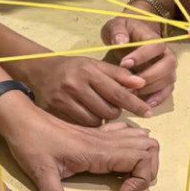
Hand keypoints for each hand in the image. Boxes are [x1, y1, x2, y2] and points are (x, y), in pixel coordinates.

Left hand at [2, 104, 159, 190]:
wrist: (20, 118)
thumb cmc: (30, 143)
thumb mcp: (40, 173)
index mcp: (97, 151)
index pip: (141, 157)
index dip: (142, 178)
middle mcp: (104, 140)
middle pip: (149, 147)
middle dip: (148, 170)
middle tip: (129, 186)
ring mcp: (101, 134)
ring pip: (142, 138)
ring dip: (143, 157)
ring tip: (127, 175)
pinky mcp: (95, 132)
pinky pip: (127, 132)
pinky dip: (132, 145)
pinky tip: (117, 160)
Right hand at [24, 54, 151, 125]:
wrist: (41, 70)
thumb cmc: (74, 68)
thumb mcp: (95, 65)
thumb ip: (119, 75)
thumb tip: (141, 84)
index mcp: (87, 71)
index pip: (117, 92)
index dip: (135, 104)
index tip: (148, 113)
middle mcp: (74, 85)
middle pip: (107, 110)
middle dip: (116, 111)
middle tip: (113, 106)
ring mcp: (62, 99)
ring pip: (95, 120)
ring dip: (102, 119)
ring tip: (99, 110)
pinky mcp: (54, 111)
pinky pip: (81, 125)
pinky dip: (89, 123)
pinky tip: (87, 115)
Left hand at [102, 16, 177, 110]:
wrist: (130, 38)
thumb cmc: (124, 32)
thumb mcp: (116, 26)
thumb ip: (117, 31)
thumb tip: (120, 41)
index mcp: (155, 39)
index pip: (156, 47)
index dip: (142, 56)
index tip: (124, 63)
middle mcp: (166, 55)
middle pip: (168, 66)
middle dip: (149, 75)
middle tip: (129, 83)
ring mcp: (167, 70)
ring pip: (168, 80)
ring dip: (151, 89)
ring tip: (132, 94)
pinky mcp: (164, 82)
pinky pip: (166, 92)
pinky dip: (158, 99)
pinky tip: (144, 105)